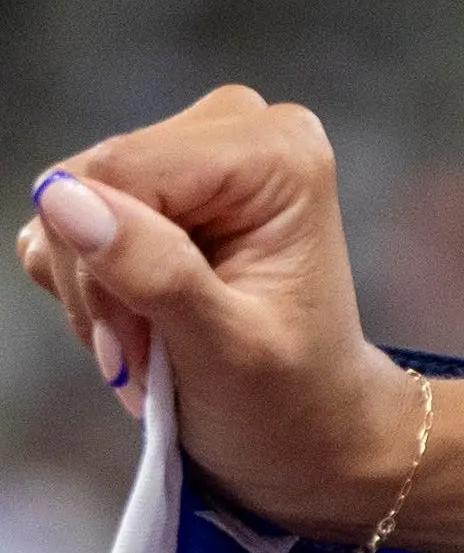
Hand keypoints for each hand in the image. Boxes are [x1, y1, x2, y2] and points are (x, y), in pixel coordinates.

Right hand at [18, 86, 418, 536]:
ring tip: (152, 344)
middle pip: (88, 181)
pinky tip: (141, 321)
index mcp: (277, 153)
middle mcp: (237, 128)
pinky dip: (88, 285)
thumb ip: (155, 271)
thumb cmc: (290, 396)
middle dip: (100, 282)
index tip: (142, 345)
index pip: (119, 171)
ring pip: (67, 204)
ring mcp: (191, 149)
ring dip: (93, 291)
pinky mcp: (152, 184)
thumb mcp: (229, 349)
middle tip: (147, 353)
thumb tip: (64, 198)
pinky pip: (67, 221)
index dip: (103, 261)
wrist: (310, 424)